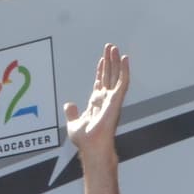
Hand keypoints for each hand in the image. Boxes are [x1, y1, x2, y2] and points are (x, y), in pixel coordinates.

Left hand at [64, 43, 130, 167]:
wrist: (91, 146)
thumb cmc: (85, 141)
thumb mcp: (73, 124)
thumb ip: (71, 113)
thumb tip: (68, 105)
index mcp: (96, 104)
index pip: (100, 83)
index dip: (101, 71)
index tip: (101, 60)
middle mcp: (106, 99)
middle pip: (109, 76)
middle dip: (109, 61)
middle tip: (109, 47)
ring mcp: (113, 99)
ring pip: (116, 75)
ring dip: (116, 61)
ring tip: (114, 48)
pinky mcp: (117, 100)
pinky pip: (123, 81)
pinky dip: (125, 70)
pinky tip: (124, 59)